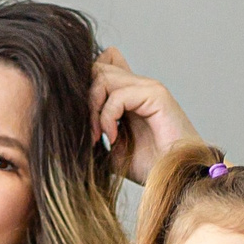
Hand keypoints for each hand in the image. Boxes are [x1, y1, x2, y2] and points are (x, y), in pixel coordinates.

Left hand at [91, 47, 198, 184]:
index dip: (85, 82)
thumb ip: (92, 132)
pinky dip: (107, 117)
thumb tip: (65, 124)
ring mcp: (148, 87)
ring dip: (92, 108)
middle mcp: (139, 86)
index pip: (102, 63)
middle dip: (83, 98)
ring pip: (103, 77)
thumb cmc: (149, 168)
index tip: (79, 116)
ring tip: (97, 136)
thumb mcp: (109, 150)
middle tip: (87, 131)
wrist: (178, 180)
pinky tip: (112, 138)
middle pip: (96, 68)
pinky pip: (118, 95)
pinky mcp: (156, 95)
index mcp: (129, 95)